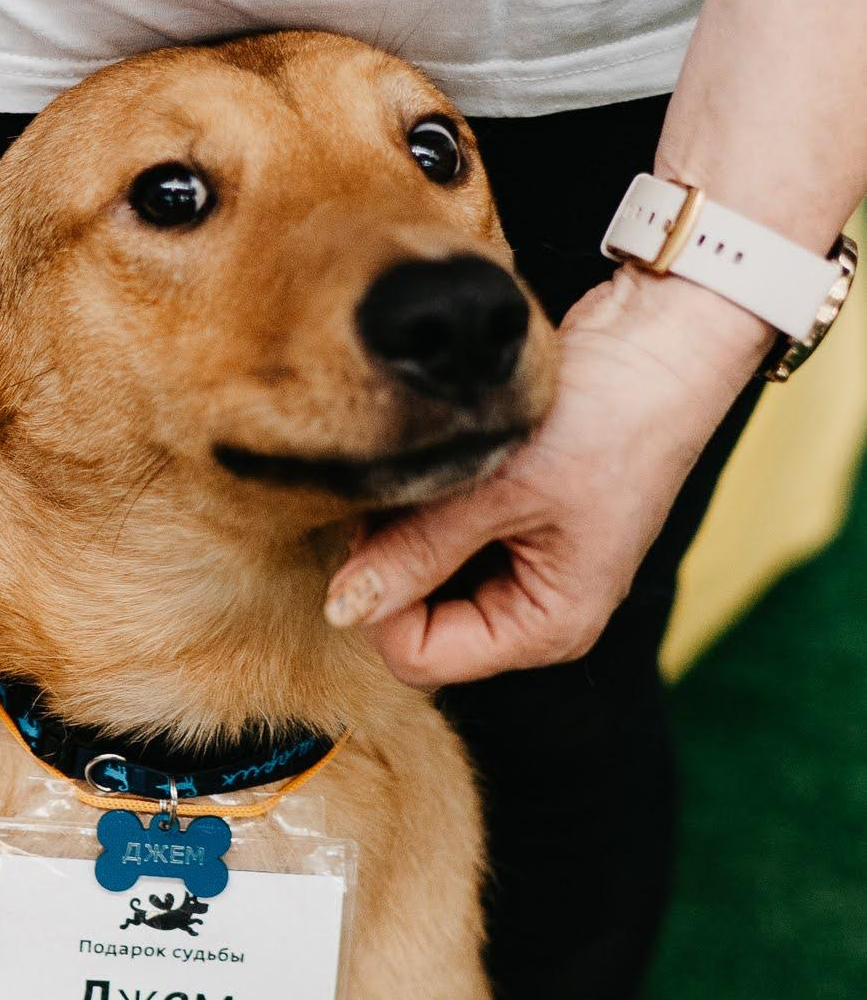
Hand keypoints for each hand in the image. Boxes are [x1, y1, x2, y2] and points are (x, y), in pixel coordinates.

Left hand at [324, 268, 770, 685]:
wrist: (659, 342)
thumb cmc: (607, 418)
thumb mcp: (502, 488)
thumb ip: (416, 552)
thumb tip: (339, 610)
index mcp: (546, 626)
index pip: (418, 657)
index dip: (382, 604)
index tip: (380, 529)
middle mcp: (531, 609)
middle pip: (411, 620)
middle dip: (390, 562)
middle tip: (405, 490)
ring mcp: (518, 566)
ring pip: (415, 575)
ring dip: (401, 528)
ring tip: (428, 469)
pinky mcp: (504, 524)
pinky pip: (432, 536)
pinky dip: (419, 504)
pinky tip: (436, 462)